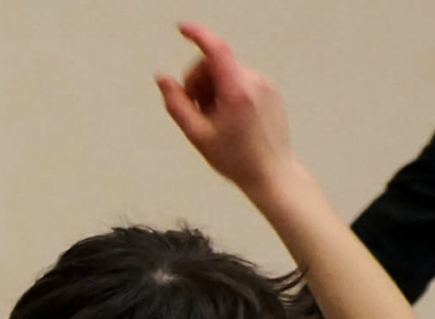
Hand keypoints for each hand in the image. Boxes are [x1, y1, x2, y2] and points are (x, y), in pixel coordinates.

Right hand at [156, 23, 298, 196]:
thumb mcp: (197, 135)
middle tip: (193, 109)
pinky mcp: (270, 91)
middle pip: (215, 63)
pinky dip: (226, 92)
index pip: (215, 50)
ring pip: (226, 72)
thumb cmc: (236, 159)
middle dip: (198, 80)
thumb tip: (163, 80)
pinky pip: (240, 81)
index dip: (197, 34)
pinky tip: (225, 118)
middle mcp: (254, 82)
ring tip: (210, 118)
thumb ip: (176, 104)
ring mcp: (265, 85)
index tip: (181, 29)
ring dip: (211, 88)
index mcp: (236, 91)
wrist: (271, 173)